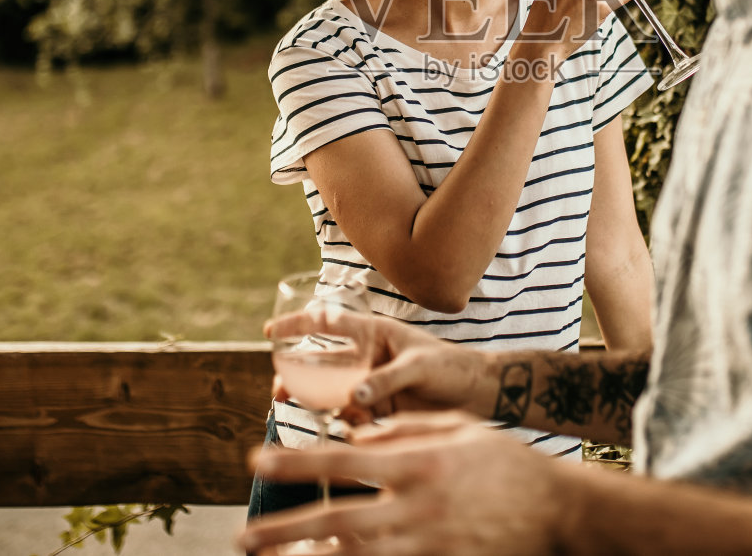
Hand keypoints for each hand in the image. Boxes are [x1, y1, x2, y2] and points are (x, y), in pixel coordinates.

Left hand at [238, 412, 569, 555]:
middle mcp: (415, 507)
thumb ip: (404, 429)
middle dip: (285, 530)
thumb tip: (356, 433)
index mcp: (417, 463)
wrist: (557, 511)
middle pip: (336, 521)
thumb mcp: (456, 430)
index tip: (255, 460)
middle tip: (244, 537)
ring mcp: (427, 545)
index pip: (342, 460)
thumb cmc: (505, 463)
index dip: (296, 461)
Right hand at [264, 312, 496, 424]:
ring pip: (332, 392)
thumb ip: (385, 381)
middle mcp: (369, 358)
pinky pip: (351, 416)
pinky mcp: (380, 410)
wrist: (480, 397)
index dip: (300, 325)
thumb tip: (352, 399)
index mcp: (376, 333)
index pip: (330, 323)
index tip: (271, 332)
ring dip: (315, 402)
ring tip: (303, 411)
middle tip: (280, 390)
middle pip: (322, 363)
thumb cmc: (453, 368)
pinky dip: (344, 423)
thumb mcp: (420, 367)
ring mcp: (372, 385)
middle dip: (296, 374)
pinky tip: (348, 429)